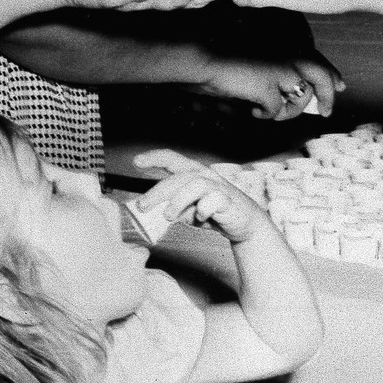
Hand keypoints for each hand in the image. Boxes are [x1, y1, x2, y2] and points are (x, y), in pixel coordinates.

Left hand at [132, 149, 272, 243]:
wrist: (245, 224)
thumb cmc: (215, 213)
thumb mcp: (188, 211)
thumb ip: (173, 208)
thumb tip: (153, 213)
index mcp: (193, 174)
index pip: (171, 160)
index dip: (154, 158)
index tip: (136, 161)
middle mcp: (205, 176)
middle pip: (178, 177)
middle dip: (157, 191)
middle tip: (142, 206)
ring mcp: (218, 187)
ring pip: (194, 185)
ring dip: (178, 200)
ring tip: (168, 216)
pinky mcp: (228, 200)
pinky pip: (213, 200)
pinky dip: (203, 208)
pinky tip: (199, 217)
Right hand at [194, 52, 343, 119]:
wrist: (208, 63)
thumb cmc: (230, 67)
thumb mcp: (260, 69)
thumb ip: (280, 78)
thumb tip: (296, 97)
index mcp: (286, 51)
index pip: (318, 62)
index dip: (332, 75)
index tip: (341, 87)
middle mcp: (287, 59)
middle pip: (322, 76)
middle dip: (328, 96)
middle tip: (327, 113)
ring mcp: (280, 72)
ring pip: (301, 100)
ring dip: (288, 112)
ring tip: (269, 112)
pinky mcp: (269, 88)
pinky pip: (276, 110)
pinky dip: (265, 115)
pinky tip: (253, 110)